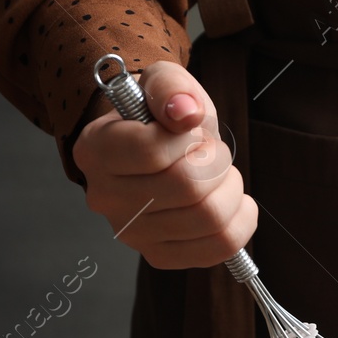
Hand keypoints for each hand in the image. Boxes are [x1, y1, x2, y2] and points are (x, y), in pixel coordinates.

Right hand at [72, 60, 257, 267]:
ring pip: (209, 218)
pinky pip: (221, 246)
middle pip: (187, 187)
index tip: (189, 130)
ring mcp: (132, 233)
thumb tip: (186, 112)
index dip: (188, 138)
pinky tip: (231, 200)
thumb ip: (171, 87)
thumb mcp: (163, 82)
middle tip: (209, 152)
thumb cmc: (159, 117)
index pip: (152, 151)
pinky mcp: (161, 255)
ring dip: (231, 188)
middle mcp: (106, 198)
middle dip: (216, 161)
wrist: (157, 147)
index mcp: (96, 150)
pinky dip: (240, 220)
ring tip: (218, 175)